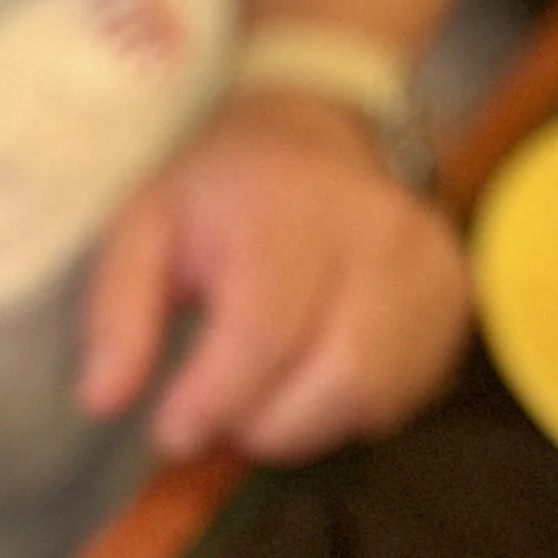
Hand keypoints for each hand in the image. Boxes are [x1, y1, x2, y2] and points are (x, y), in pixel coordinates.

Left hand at [76, 95, 469, 461]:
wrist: (322, 127)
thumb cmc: (222, 188)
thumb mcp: (144, 225)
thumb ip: (117, 312)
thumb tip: (102, 403)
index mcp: (287, 207)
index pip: (264, 332)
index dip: (214, 400)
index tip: (173, 431)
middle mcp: (375, 233)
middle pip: (331, 379)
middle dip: (262, 424)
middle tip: (220, 416)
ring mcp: (429, 267)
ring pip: (373, 397)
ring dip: (305, 425)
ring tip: (263, 398)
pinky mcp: (456, 299)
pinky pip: (405, 393)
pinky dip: (348, 411)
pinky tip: (312, 378)